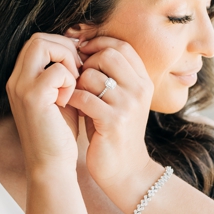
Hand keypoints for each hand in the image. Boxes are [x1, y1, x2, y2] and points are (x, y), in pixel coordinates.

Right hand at [6, 34, 81, 170]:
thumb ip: (65, 74)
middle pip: (38, 38)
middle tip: (80, 71)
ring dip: (67, 61)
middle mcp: (15, 79)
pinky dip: (70, 80)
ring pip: (43, 45)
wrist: (52, 165)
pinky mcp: (32, 98)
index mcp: (21, 78)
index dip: (62, 45)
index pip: (37, 41)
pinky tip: (71, 100)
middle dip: (65, 48)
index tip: (79, 64)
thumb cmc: (61, 133)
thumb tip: (81, 49)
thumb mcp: (62, 96)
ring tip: (75, 85)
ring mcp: (21, 87)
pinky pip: (56, 71)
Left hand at [67, 36, 155, 199]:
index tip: (80, 50)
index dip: (98, 42)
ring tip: (74, 95)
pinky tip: (69, 106)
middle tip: (75, 76)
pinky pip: (84, 97)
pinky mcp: (113, 121)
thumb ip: (111, 75)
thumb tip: (83, 46)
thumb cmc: (114, 131)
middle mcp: (140, 90)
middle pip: (108, 54)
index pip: (122, 46)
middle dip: (85, 61)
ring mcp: (128, 105)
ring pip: (92, 75)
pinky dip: (71, 98)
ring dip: (75, 83)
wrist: (125, 170)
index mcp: (143, 81)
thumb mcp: (121, 99)